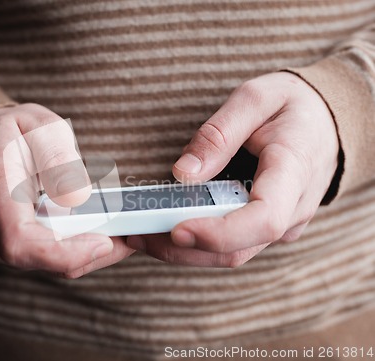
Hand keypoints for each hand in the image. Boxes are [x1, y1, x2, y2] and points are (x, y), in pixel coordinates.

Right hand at [0, 103, 133, 277]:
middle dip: (90, 253)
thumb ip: (56, 155)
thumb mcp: (38, 125)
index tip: (104, 242)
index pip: (19, 240)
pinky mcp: (11, 244)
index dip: (63, 251)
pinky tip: (103, 232)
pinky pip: (47, 256)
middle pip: (40, 258)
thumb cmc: (9, 132)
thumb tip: (76, 196)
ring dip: (88, 253)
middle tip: (130, 235)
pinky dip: (78, 248)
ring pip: (47, 262)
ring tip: (123, 232)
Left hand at [127, 72, 338, 266]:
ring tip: (141, 234)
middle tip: (136, 233)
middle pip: (238, 248)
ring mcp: (283, 224)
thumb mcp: (256, 98)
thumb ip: (219, 134)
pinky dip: (198, 243)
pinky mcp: (268, 227)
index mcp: (294, 171)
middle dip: (183, 247)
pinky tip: (168, 228)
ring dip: (184, 250)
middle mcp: (293, 209)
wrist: (327, 122)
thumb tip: (183, 172)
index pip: (263, 218)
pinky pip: (234, 246)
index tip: (176, 229)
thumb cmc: (294, 107)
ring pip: (232, 253)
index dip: (220, 232)